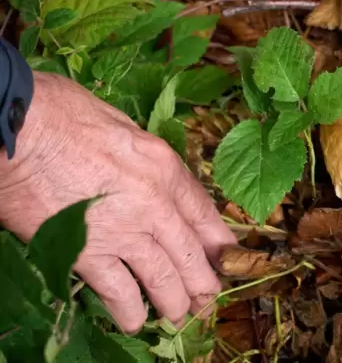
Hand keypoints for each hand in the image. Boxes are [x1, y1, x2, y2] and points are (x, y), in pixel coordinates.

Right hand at [0, 72, 235, 332]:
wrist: (19, 131)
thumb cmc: (62, 115)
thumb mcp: (122, 125)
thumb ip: (144, 156)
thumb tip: (151, 173)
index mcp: (164, 166)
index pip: (203, 211)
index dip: (218, 239)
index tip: (226, 256)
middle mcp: (154, 203)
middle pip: (189, 252)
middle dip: (202, 281)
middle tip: (207, 299)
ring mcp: (123, 231)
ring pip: (162, 277)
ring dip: (174, 301)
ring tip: (179, 314)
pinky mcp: (87, 253)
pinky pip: (118, 292)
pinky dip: (129, 311)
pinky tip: (134, 322)